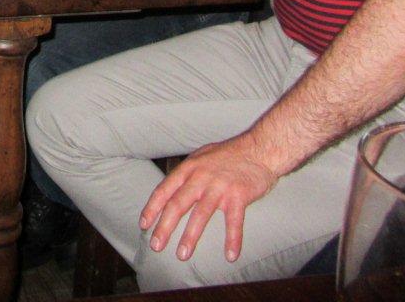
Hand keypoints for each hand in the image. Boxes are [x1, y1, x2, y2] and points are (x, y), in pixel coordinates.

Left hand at [138, 134, 277, 264]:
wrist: (260, 149)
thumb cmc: (230, 154)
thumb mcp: (202, 156)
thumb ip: (188, 172)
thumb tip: (172, 188)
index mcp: (189, 168)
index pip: (164, 190)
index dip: (152, 208)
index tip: (144, 225)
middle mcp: (201, 177)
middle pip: (178, 204)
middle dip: (165, 227)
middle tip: (156, 246)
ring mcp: (220, 187)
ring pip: (201, 214)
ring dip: (190, 236)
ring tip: (182, 254)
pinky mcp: (239, 195)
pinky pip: (234, 222)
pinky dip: (233, 239)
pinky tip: (230, 256)